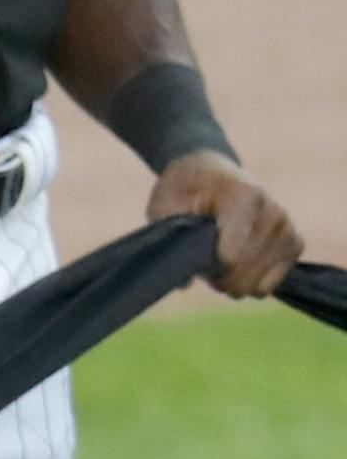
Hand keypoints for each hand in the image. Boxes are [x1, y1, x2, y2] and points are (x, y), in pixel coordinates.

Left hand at [152, 149, 304, 299]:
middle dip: (217, 276)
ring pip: (256, 286)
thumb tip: (184, 283)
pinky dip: (249, 280)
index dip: (208, 265)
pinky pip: (268, 286)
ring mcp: (287, 228)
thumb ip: (170, 241)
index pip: (232, 258)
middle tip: (205, 252)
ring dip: (232, 279)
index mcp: (245, 197)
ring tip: (221, 254)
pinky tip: (239, 260)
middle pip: (242, 277)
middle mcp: (274, 212)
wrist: (209, 172)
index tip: (197, 246)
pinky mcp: (294, 244)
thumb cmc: (184, 191)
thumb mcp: (163, 207)